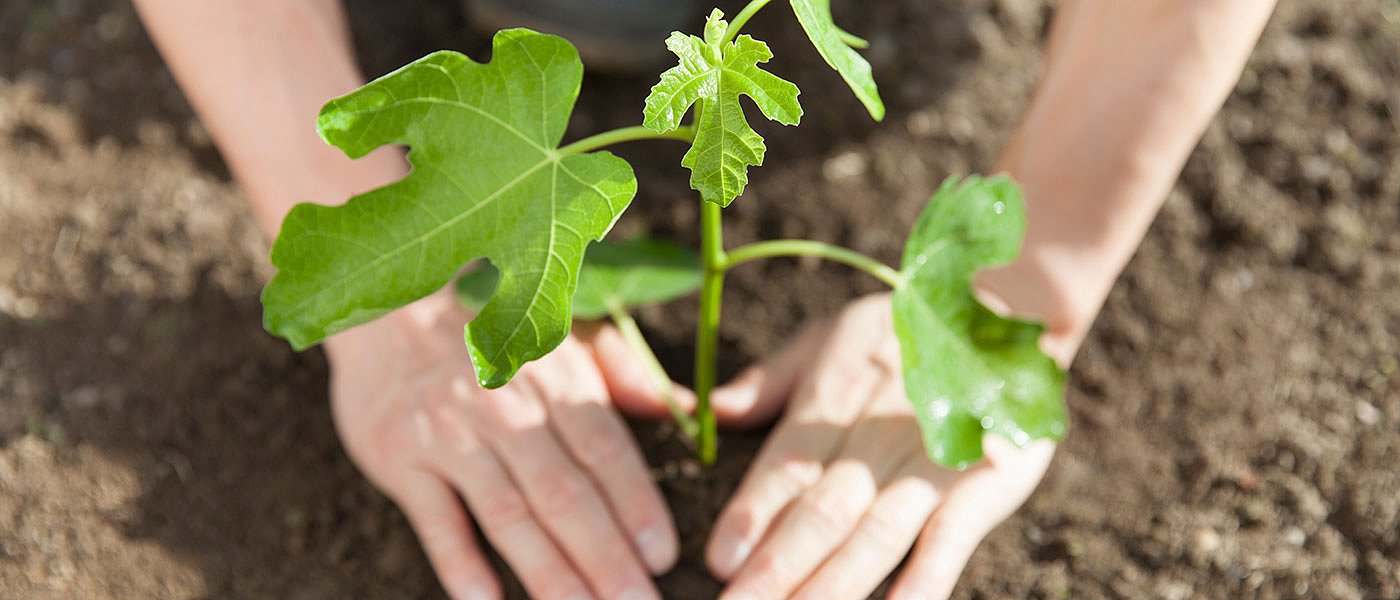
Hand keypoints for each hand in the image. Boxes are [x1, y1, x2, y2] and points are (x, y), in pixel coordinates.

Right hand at [325, 290, 675, 599]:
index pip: (604, 450)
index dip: (636, 504)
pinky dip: (458, 561)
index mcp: (556, 382)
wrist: (389, 309)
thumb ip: (627, 378)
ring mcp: (451, 434)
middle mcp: (506, 409)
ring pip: (507, 513)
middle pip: (563, 493)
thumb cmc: (494, 336)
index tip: (664, 556)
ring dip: (547, 572)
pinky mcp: (400, 456)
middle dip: (604, 556)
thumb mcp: (565, 340)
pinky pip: (434, 517)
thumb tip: (690, 410)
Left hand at [704, 294, 1058, 599]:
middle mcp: (875, 441)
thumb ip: (769, 381)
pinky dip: (926, 578)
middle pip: (822, 513)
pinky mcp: (983, 485)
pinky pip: (951, 539)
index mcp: (831, 403)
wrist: (1009, 309)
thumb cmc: (904, 330)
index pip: (785, 467)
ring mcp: (931, 467)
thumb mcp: (829, 336)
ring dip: (834, 587)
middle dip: (777, 567)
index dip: (752, 514)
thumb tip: (709, 409)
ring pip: (875, 536)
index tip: (718, 559)